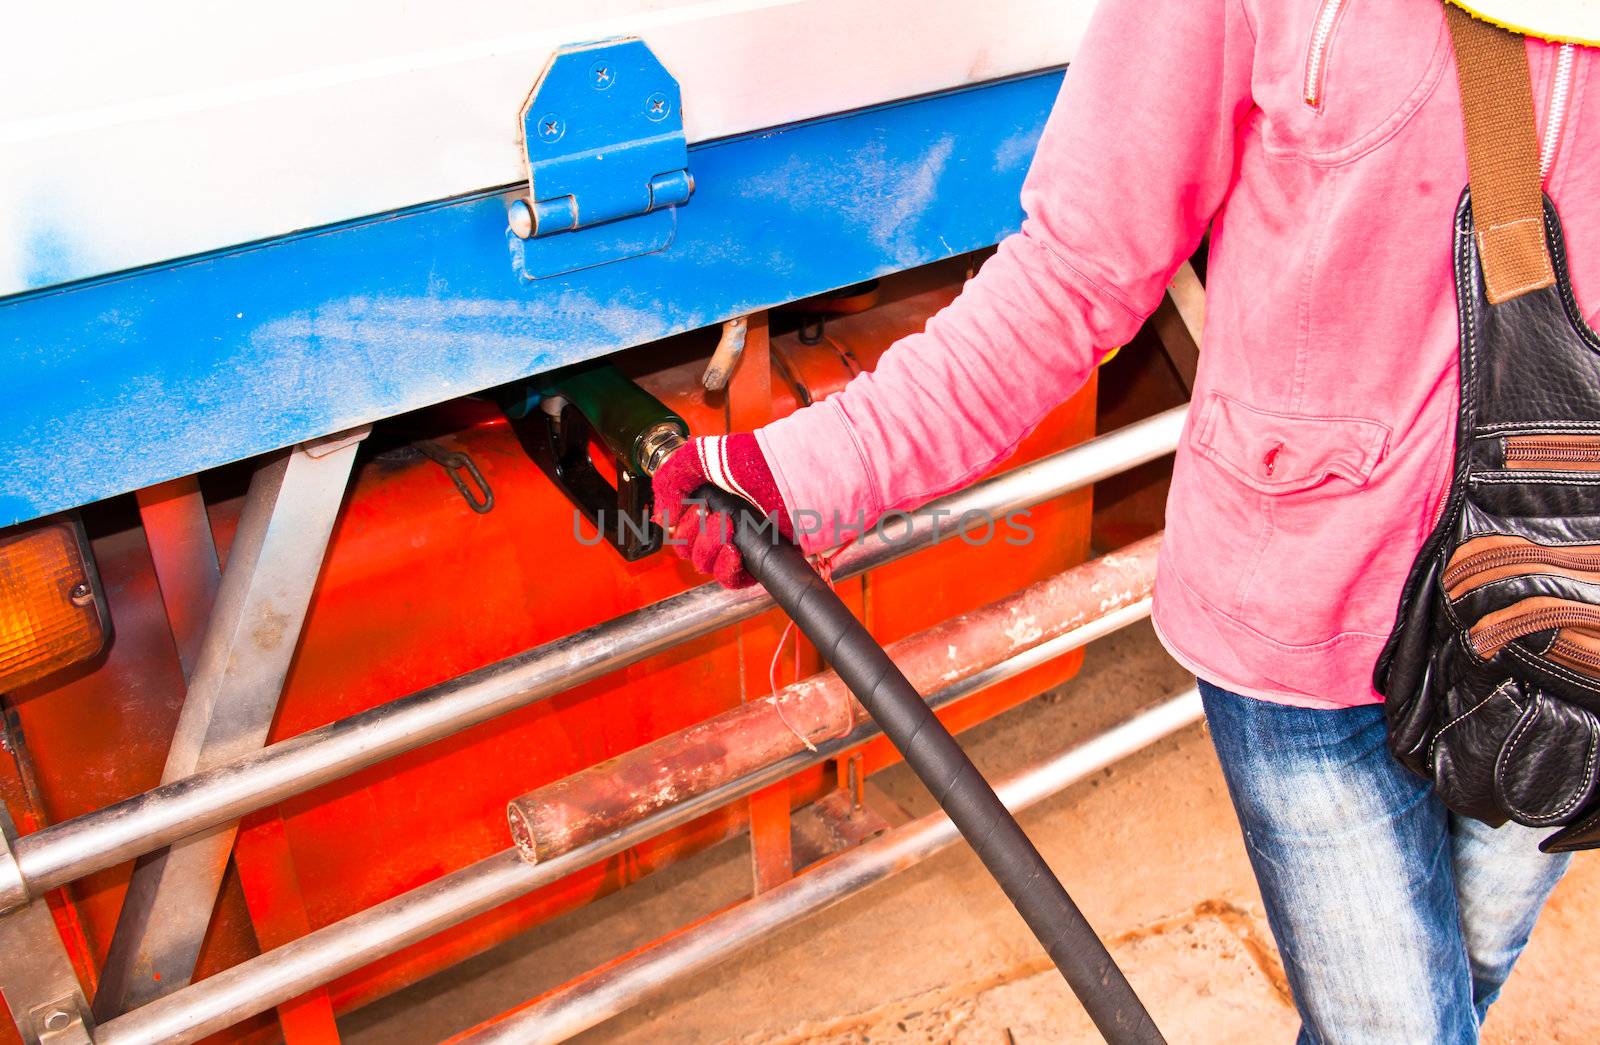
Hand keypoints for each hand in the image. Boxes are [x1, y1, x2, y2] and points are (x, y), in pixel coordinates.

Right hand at [652, 433, 791, 587]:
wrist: (790, 477)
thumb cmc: (753, 462)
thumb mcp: (700, 457)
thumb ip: (670, 480)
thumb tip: (662, 516)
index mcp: (708, 503)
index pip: (680, 530)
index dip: (681, 525)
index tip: (694, 509)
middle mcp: (723, 524)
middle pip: (689, 550)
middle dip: (695, 536)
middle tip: (715, 518)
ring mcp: (740, 545)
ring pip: (705, 565)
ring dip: (709, 550)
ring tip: (727, 530)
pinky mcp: (757, 562)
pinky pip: (730, 580)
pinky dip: (726, 569)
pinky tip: (733, 552)